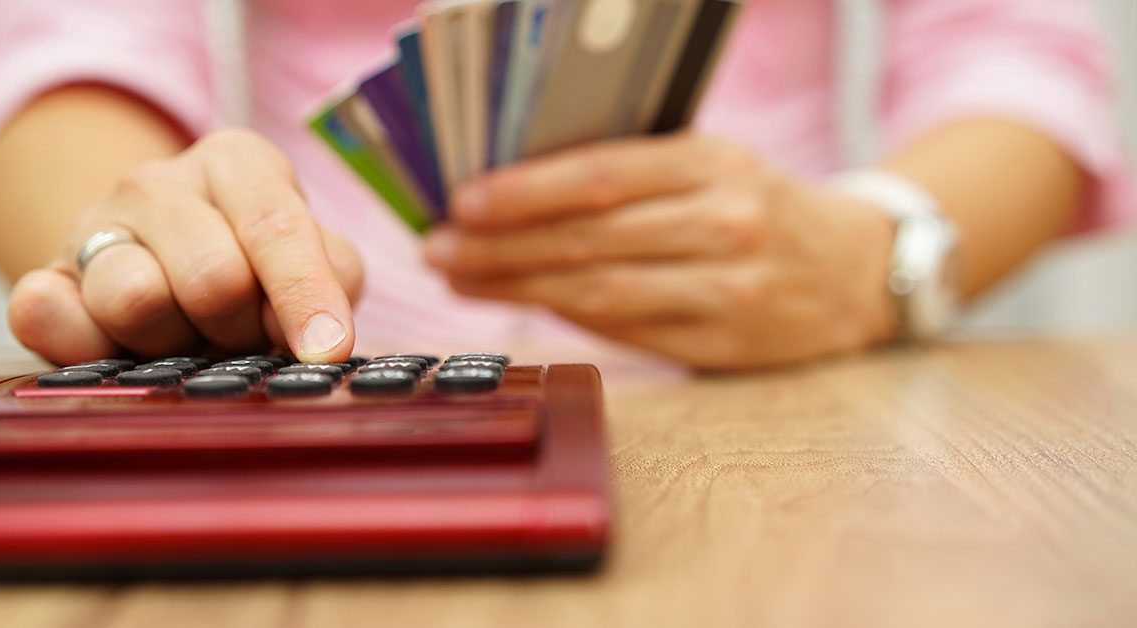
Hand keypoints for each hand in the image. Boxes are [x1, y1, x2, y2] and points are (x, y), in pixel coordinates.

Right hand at [9, 128, 361, 364]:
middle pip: (213, 277)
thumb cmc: (256, 266)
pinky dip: (86, 345)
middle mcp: (158, 182)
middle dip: (240, 328)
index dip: (304, 294)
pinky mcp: (43, 277)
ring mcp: (92, 224)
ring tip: (186, 338)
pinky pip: (47, 315)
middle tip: (241, 335)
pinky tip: (117, 350)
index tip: (327, 349)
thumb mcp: (314, 256)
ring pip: (135, 299)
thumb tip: (322, 328)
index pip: (275, 225)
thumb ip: (332, 277)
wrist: (159, 266)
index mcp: (237, 162)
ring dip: (175, 343)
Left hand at [424, 133, 897, 369]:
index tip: (461, 201)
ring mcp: (730, 290)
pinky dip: (568, 319)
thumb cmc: (761, 206)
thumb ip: (631, 173)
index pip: (603, 175)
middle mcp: (728, 224)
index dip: (526, 191)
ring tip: (461, 279)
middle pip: (591, 238)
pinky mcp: (725, 346)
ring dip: (519, 287)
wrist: (856, 271)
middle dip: (501, 245)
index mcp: (717, 163)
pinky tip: (523, 304)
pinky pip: (628, 334)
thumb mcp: (712, 164)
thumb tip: (518, 192)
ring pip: (602, 292)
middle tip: (438, 248)